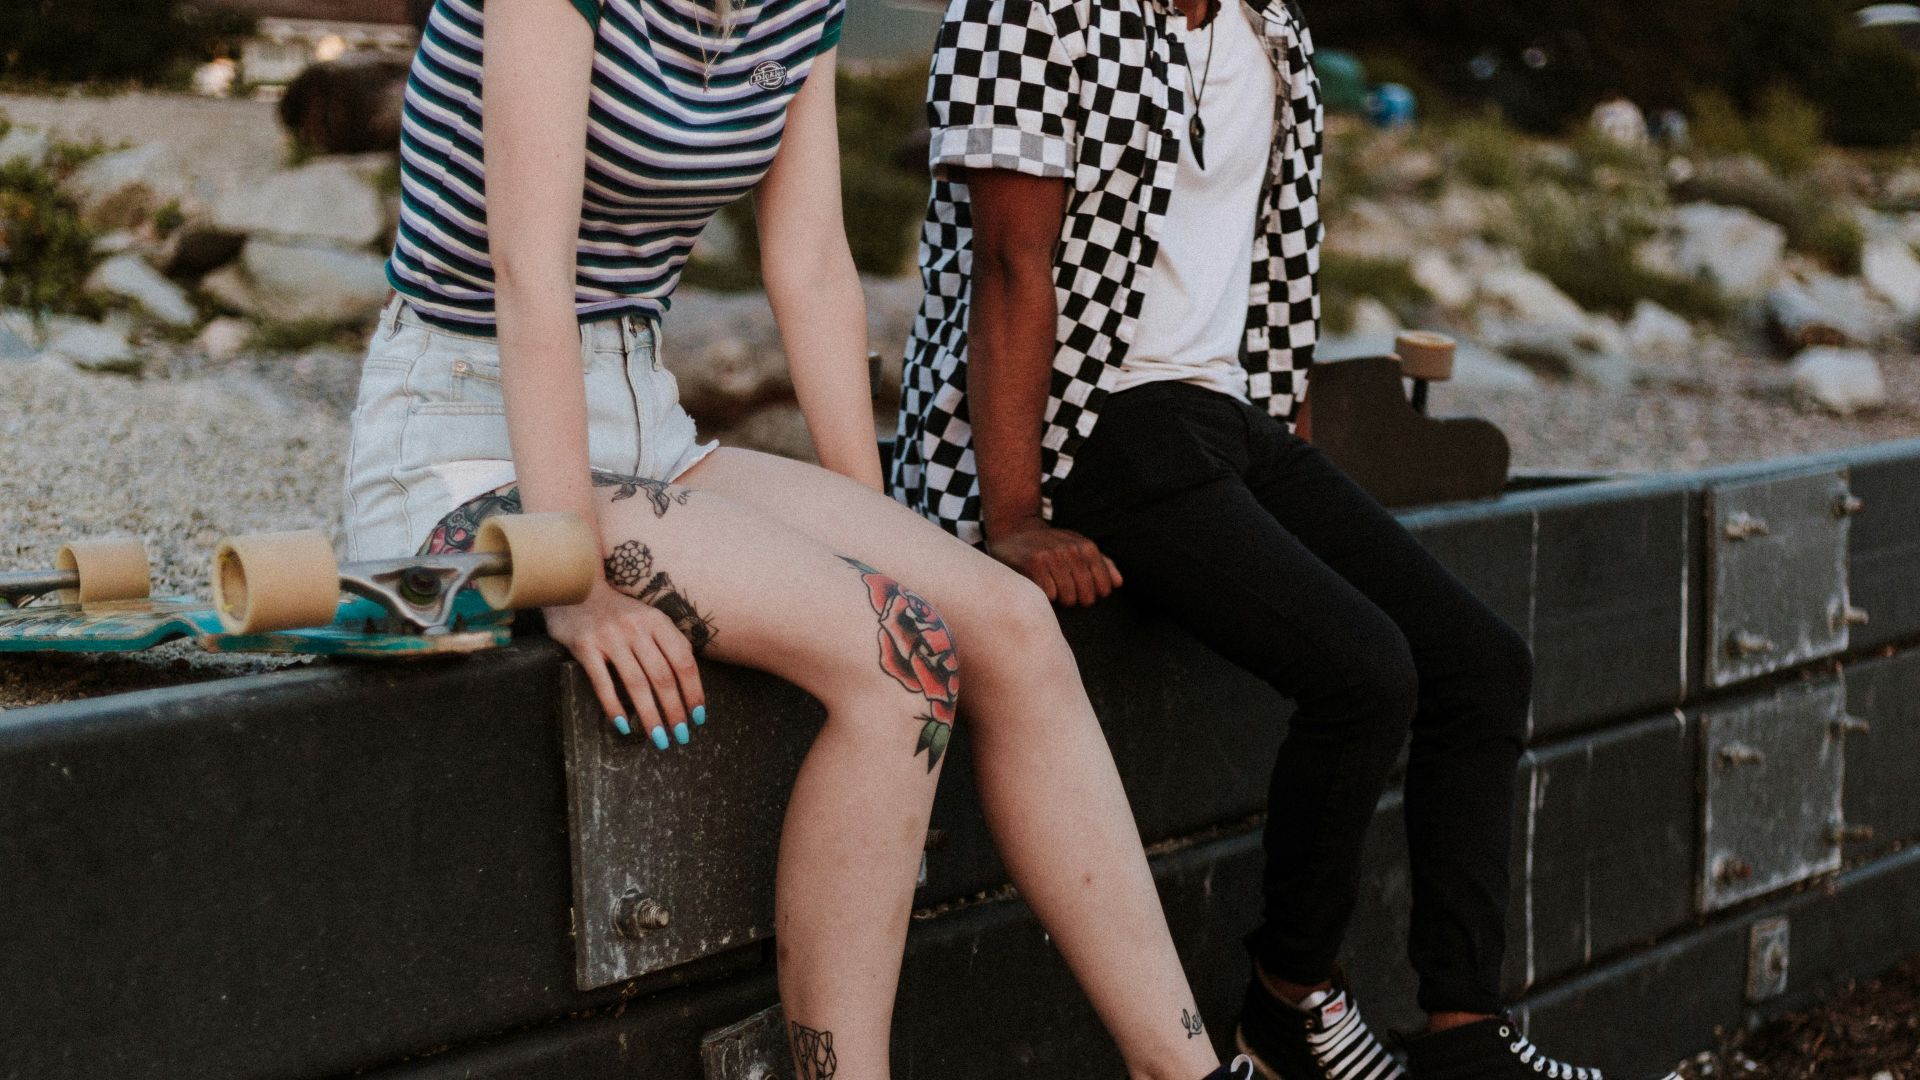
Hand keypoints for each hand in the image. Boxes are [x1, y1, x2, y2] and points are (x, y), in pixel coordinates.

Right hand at [545, 580, 706, 748]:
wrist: (576, 588)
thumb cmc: (618, 610)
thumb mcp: (648, 617)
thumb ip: (667, 641)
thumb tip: (689, 678)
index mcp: (657, 622)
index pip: (683, 661)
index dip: (694, 691)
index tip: (698, 716)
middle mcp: (636, 629)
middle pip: (662, 676)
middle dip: (675, 710)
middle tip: (681, 735)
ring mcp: (610, 637)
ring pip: (636, 684)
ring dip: (650, 715)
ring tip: (658, 737)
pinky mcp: (585, 647)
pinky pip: (603, 683)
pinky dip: (614, 707)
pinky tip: (624, 725)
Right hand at [985, 517, 1123, 606]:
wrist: (1015, 529)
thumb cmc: (1051, 544)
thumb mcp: (1079, 547)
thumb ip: (1102, 564)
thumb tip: (1119, 583)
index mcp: (1087, 547)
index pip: (1103, 588)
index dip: (1093, 594)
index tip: (1082, 589)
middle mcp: (1071, 550)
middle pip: (1086, 597)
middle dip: (1076, 599)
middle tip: (1064, 590)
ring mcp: (1052, 556)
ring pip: (1067, 598)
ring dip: (1059, 599)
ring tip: (1052, 588)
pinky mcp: (1033, 563)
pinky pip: (1049, 595)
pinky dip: (1045, 596)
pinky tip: (1039, 585)